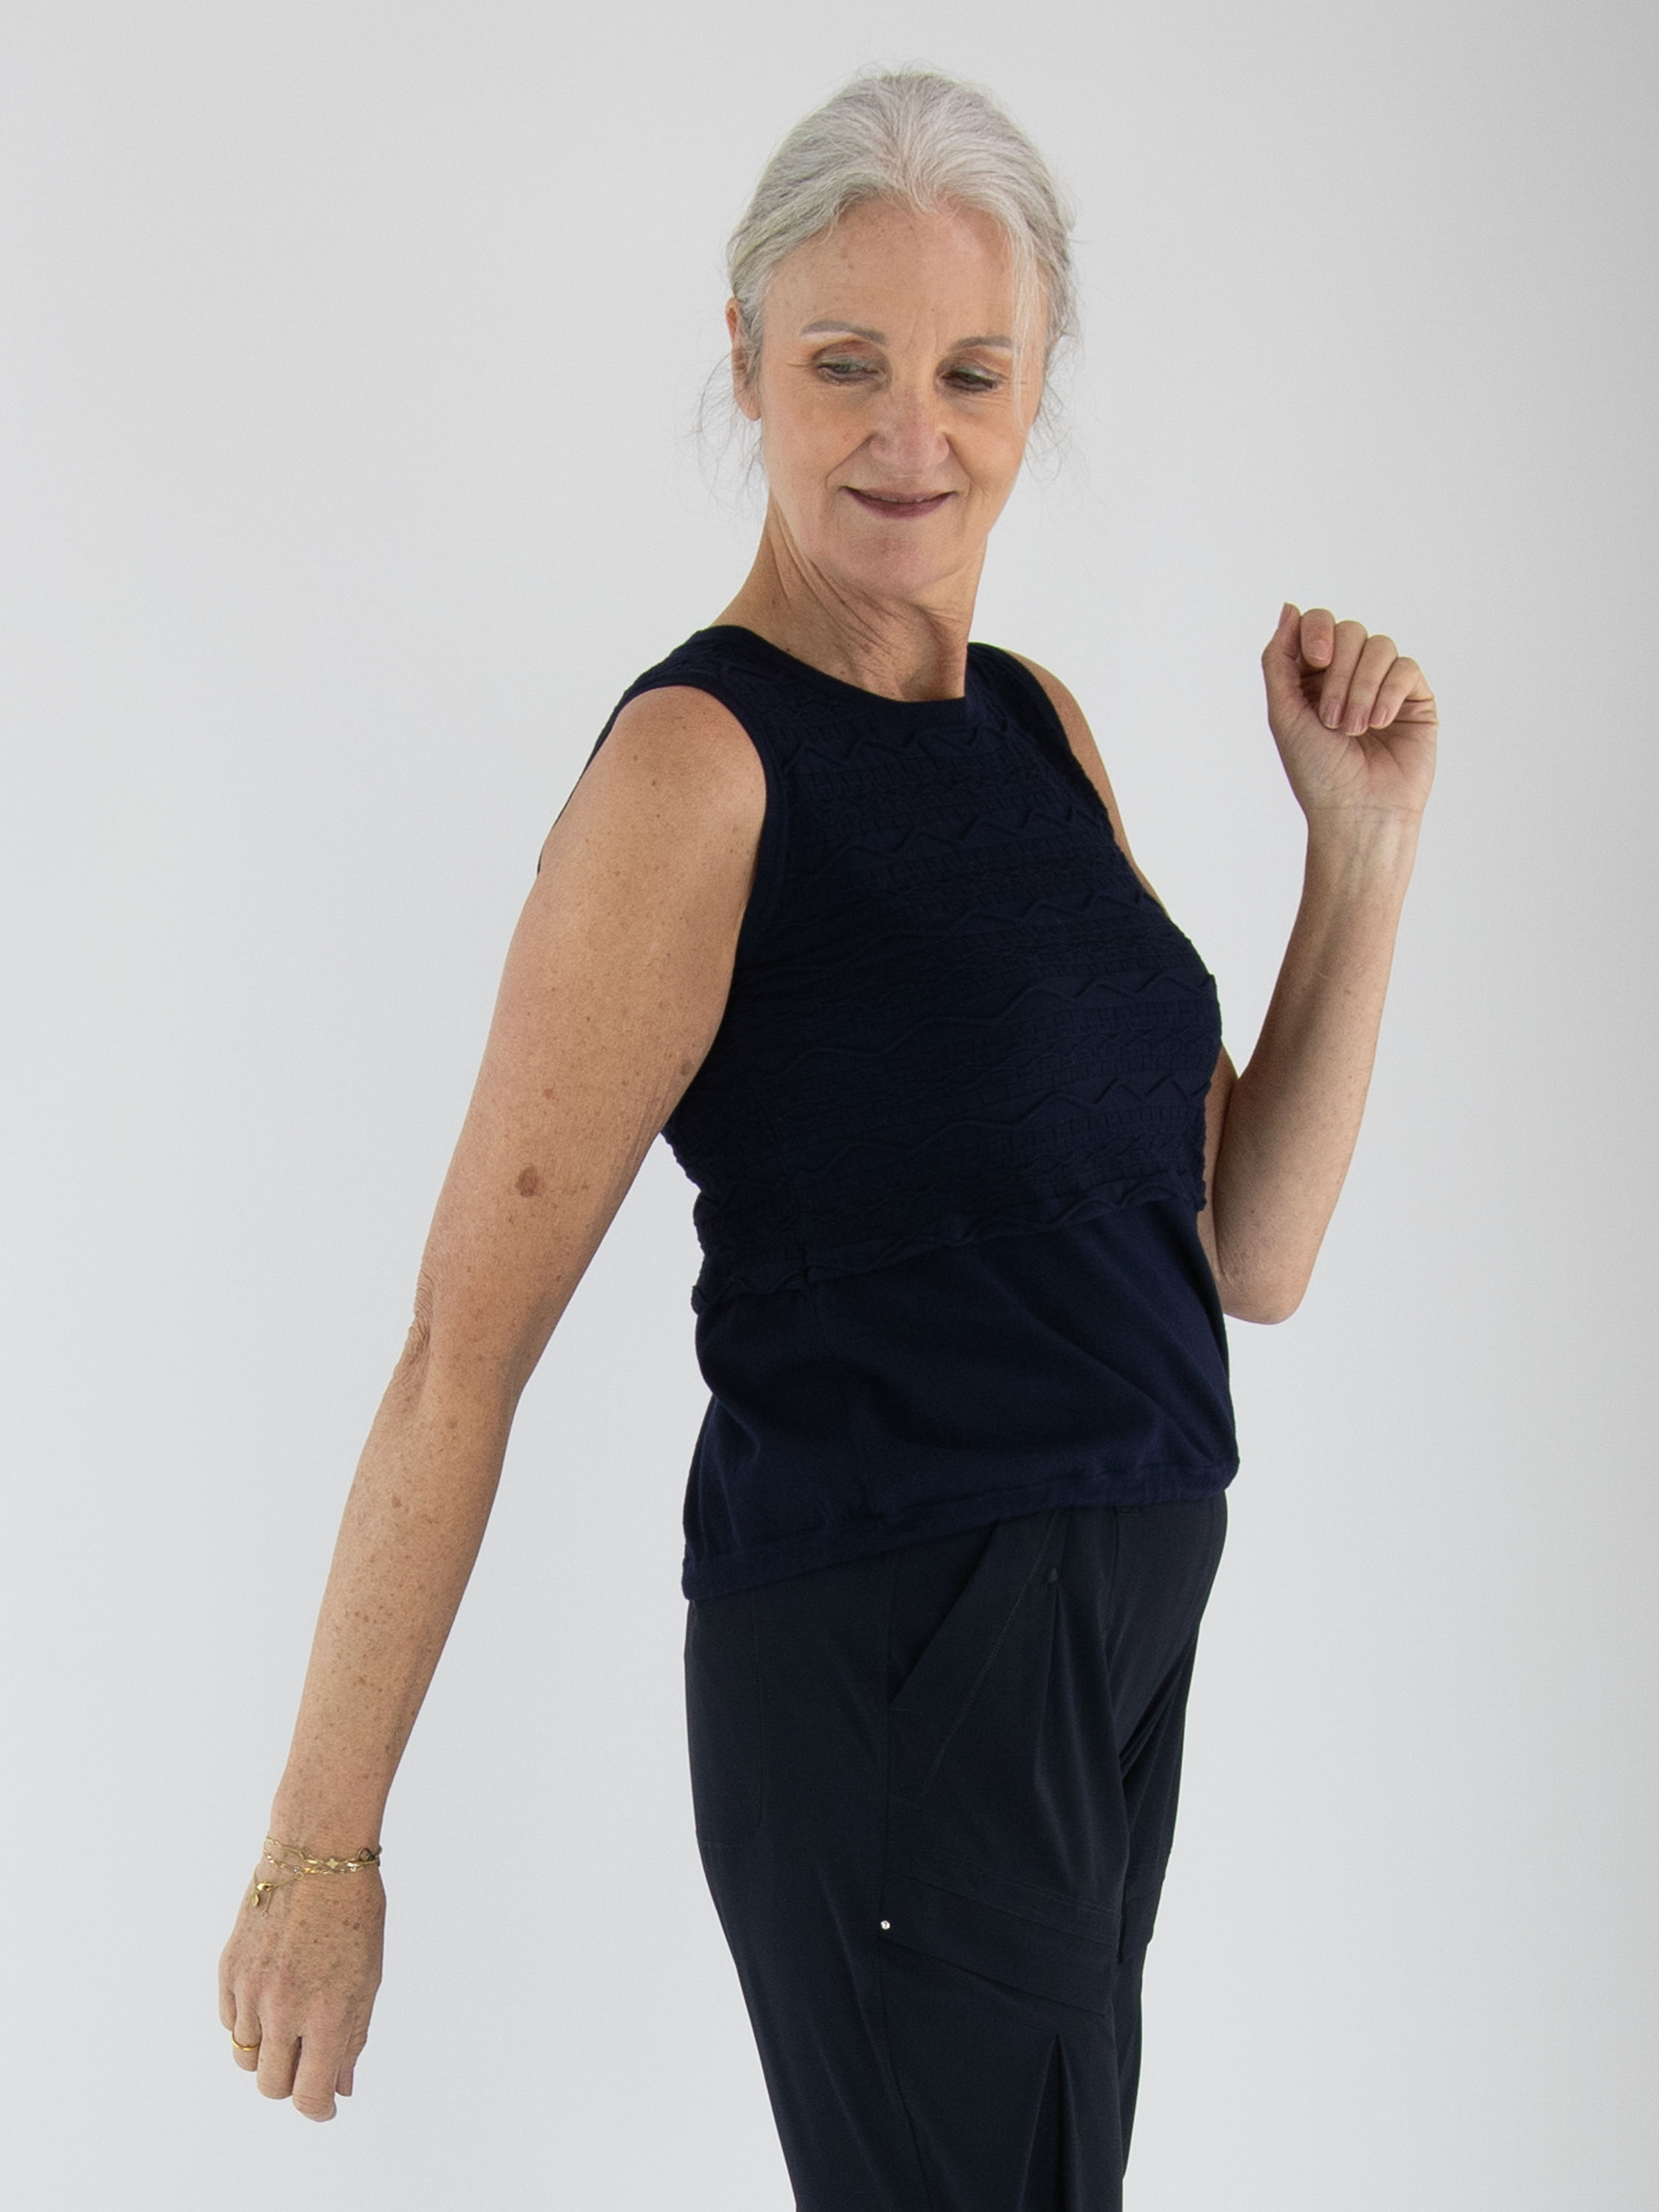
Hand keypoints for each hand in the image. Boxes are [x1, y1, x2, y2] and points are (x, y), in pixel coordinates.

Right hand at [218, 1861, 385, 2120]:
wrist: (315, 1851)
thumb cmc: (353, 1910)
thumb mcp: (368, 1977)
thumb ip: (352, 2037)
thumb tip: (339, 2088)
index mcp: (327, 2012)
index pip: (308, 2095)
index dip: (317, 2108)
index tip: (325, 2103)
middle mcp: (284, 2008)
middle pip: (272, 2086)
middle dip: (292, 2081)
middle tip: (309, 2059)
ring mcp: (250, 1990)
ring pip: (246, 2057)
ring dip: (268, 2052)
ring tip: (291, 2017)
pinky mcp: (228, 1971)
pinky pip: (229, 2021)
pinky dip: (248, 2021)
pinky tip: (270, 1994)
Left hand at [1260, 603, 1437, 826]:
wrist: (1357, 813)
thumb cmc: (1317, 773)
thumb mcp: (1283, 714)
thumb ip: (1279, 660)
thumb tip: (1290, 607)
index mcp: (1313, 677)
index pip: (1319, 624)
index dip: (1318, 631)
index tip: (1315, 659)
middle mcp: (1349, 675)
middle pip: (1350, 631)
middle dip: (1338, 673)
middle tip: (1331, 720)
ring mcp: (1384, 685)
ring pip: (1380, 646)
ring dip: (1362, 688)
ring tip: (1354, 730)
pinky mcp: (1415, 699)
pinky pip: (1407, 667)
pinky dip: (1390, 692)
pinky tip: (1380, 722)